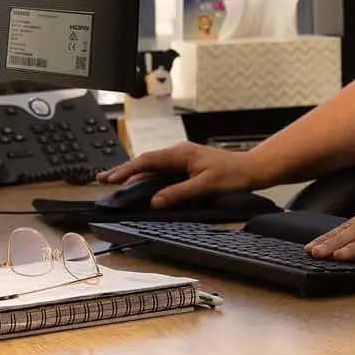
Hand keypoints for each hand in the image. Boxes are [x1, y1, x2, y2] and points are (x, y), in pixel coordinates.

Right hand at [94, 142, 260, 207]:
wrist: (252, 169)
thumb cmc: (233, 173)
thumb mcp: (205, 185)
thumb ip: (179, 193)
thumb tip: (155, 201)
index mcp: (181, 153)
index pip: (148, 160)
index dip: (127, 170)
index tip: (111, 179)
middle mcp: (180, 152)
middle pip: (146, 161)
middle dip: (123, 170)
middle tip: (102, 179)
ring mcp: (183, 158)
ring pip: (153, 165)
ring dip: (134, 173)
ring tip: (115, 181)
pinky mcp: (187, 165)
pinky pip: (162, 169)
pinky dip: (148, 175)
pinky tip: (141, 183)